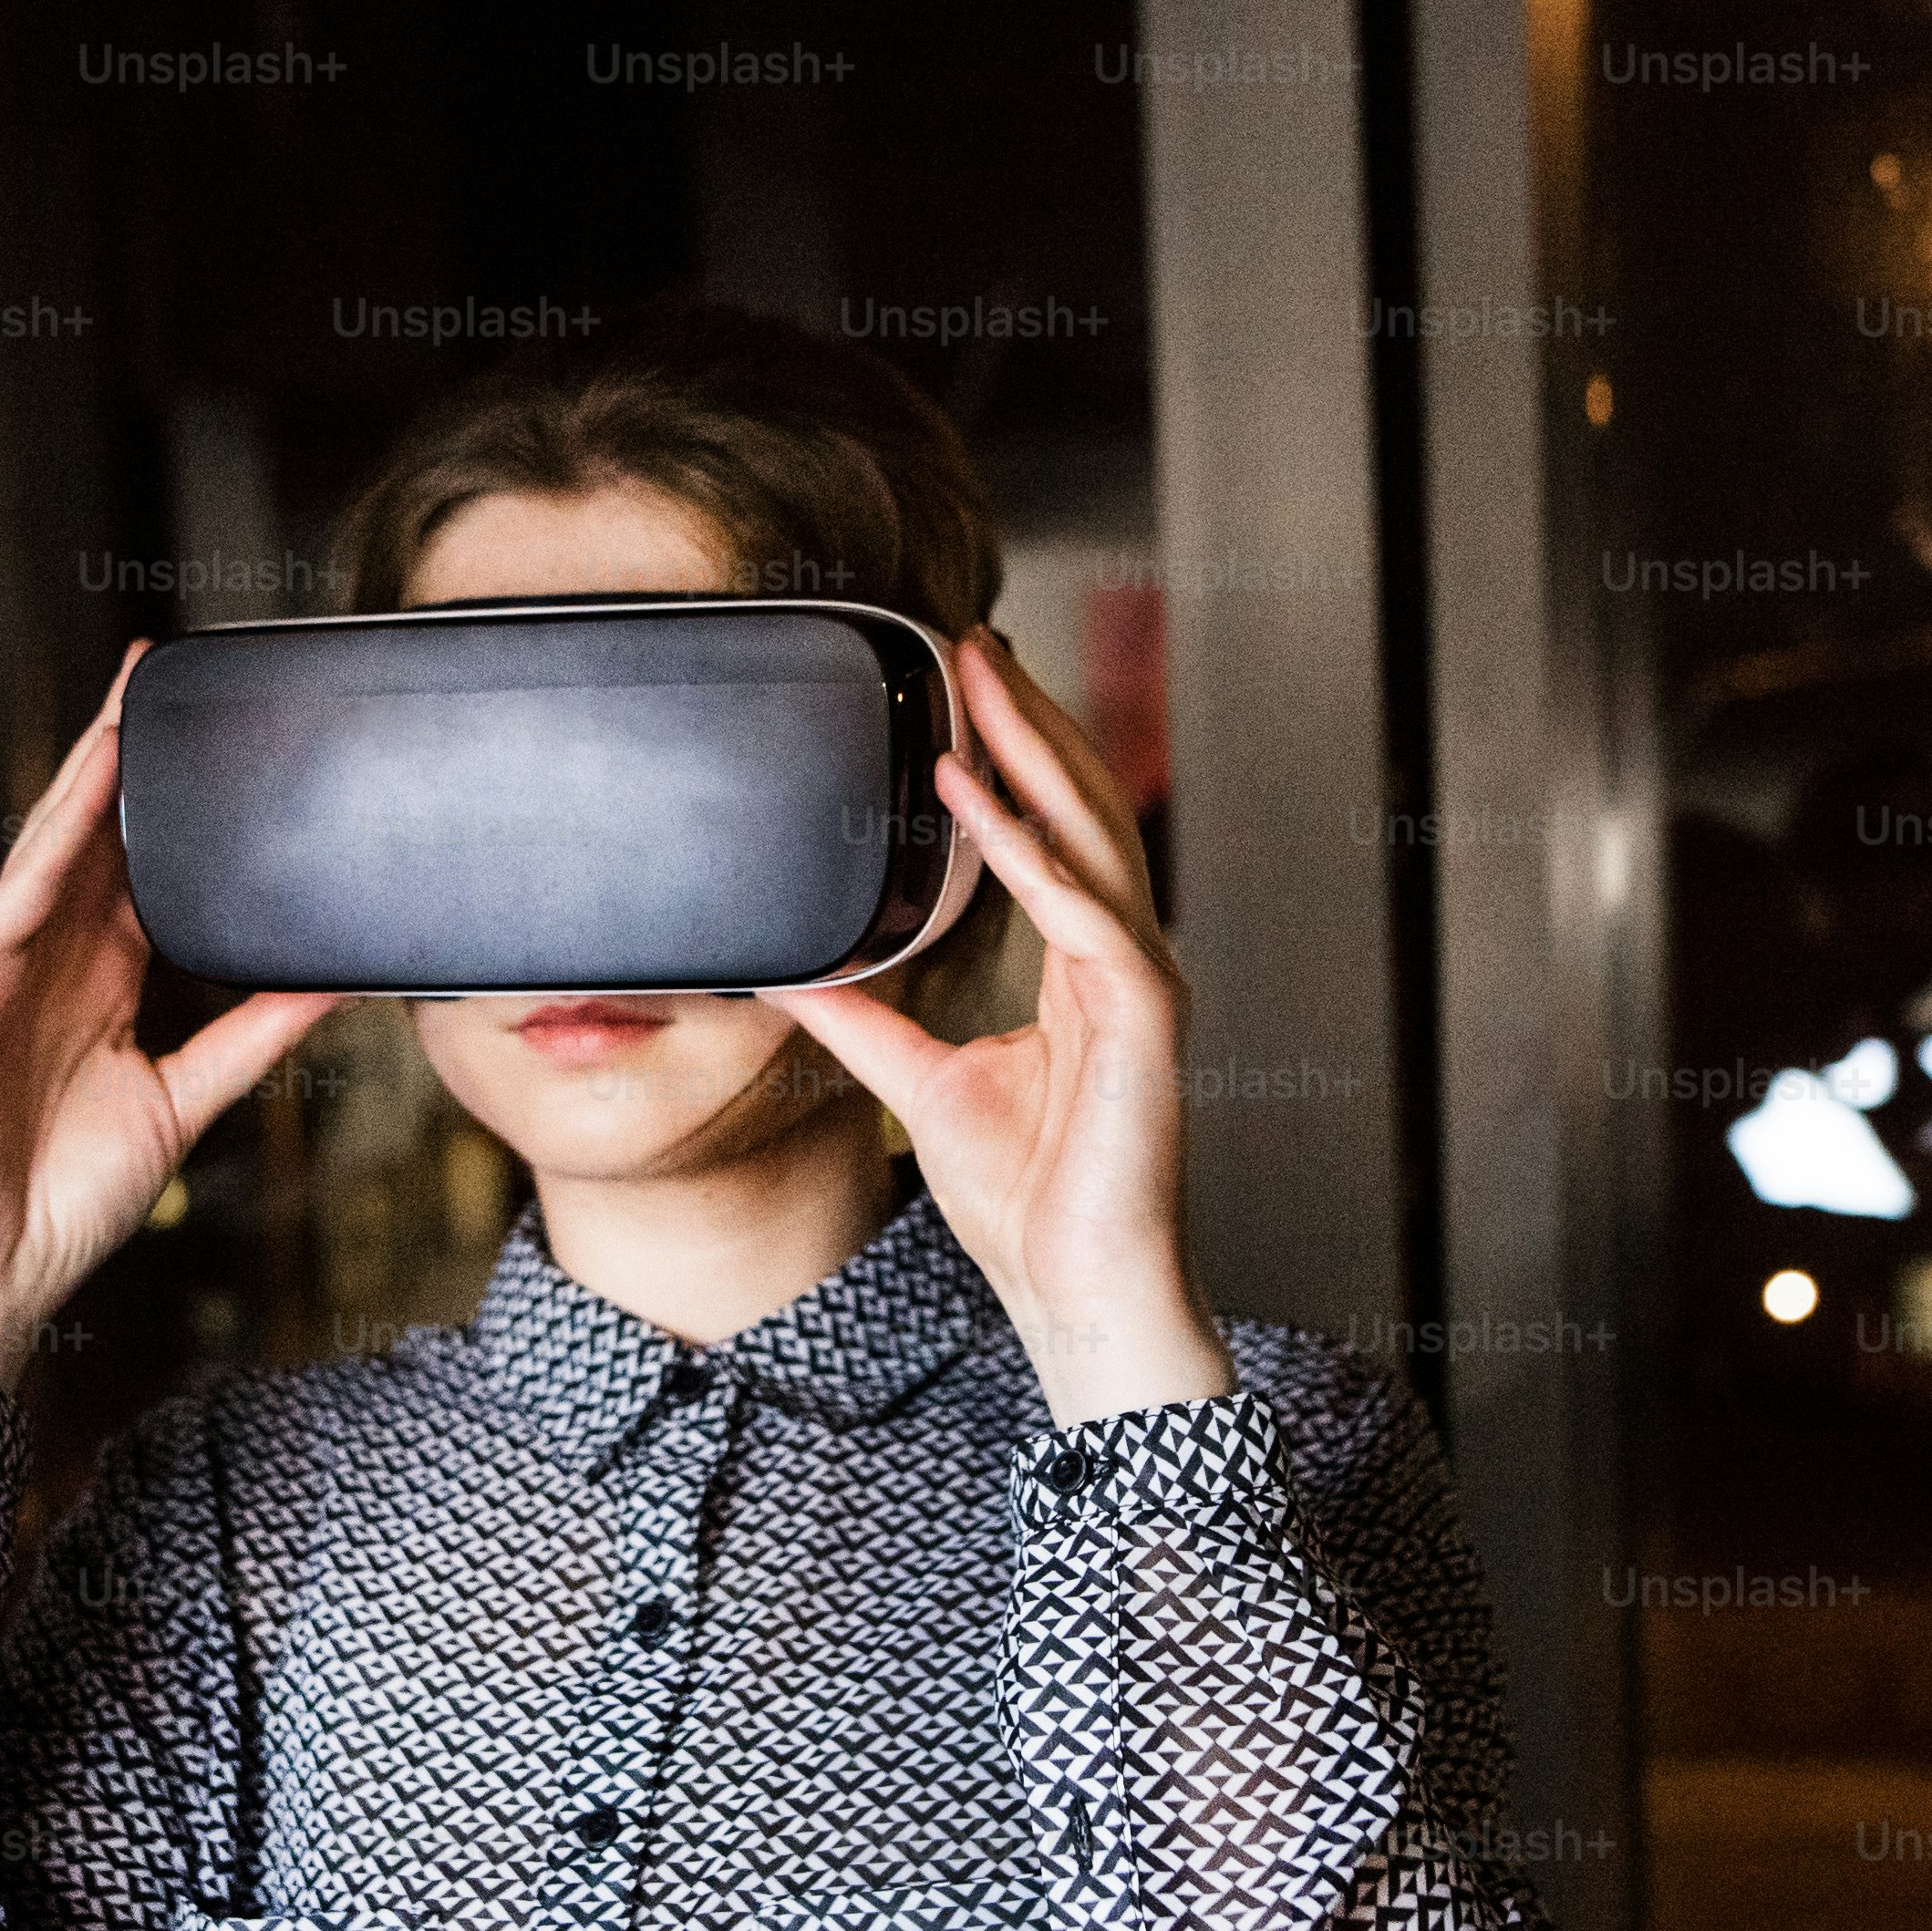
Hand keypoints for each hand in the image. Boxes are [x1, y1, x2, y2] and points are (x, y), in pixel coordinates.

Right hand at [0, 645, 337, 1387]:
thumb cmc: (60, 1202)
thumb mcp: (187, 1100)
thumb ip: (255, 1034)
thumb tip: (334, 983)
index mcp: (99, 983)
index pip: (138, 868)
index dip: (174, 804)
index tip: (219, 739)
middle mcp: (49, 962)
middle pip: (91, 836)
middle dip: (126, 754)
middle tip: (164, 671)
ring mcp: (1, 967)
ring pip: (51, 846)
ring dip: (90, 770)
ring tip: (130, 697)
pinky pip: (16, 895)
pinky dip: (55, 837)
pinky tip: (89, 783)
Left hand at [776, 631, 1232, 1423]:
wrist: (1077, 1293)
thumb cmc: (1027, 1205)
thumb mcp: (921, 1086)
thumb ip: (866, 1022)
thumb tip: (789, 972)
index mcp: (1082, 969)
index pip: (1054, 832)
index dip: (1014, 751)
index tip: (963, 683)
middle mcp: (1119, 960)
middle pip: (1080, 808)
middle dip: (1027, 716)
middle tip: (971, 637)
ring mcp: (1138, 985)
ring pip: (1090, 835)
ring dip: (1032, 748)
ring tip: (978, 675)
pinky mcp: (1142, 1019)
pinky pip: (1082, 912)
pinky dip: (1025, 849)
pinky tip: (973, 796)